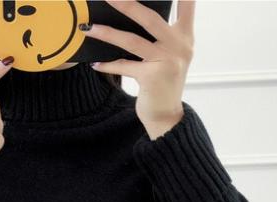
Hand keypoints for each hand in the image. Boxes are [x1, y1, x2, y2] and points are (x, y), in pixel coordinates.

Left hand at [81, 0, 194, 138]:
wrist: (166, 116)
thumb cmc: (163, 83)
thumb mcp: (169, 56)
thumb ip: (160, 36)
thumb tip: (132, 14)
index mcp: (185, 36)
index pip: (187, 5)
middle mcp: (179, 46)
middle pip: (150, 18)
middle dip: (127, 4)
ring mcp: (166, 61)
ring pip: (131, 41)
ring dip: (107, 33)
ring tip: (88, 27)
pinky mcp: (151, 77)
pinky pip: (124, 66)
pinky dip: (108, 65)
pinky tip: (95, 64)